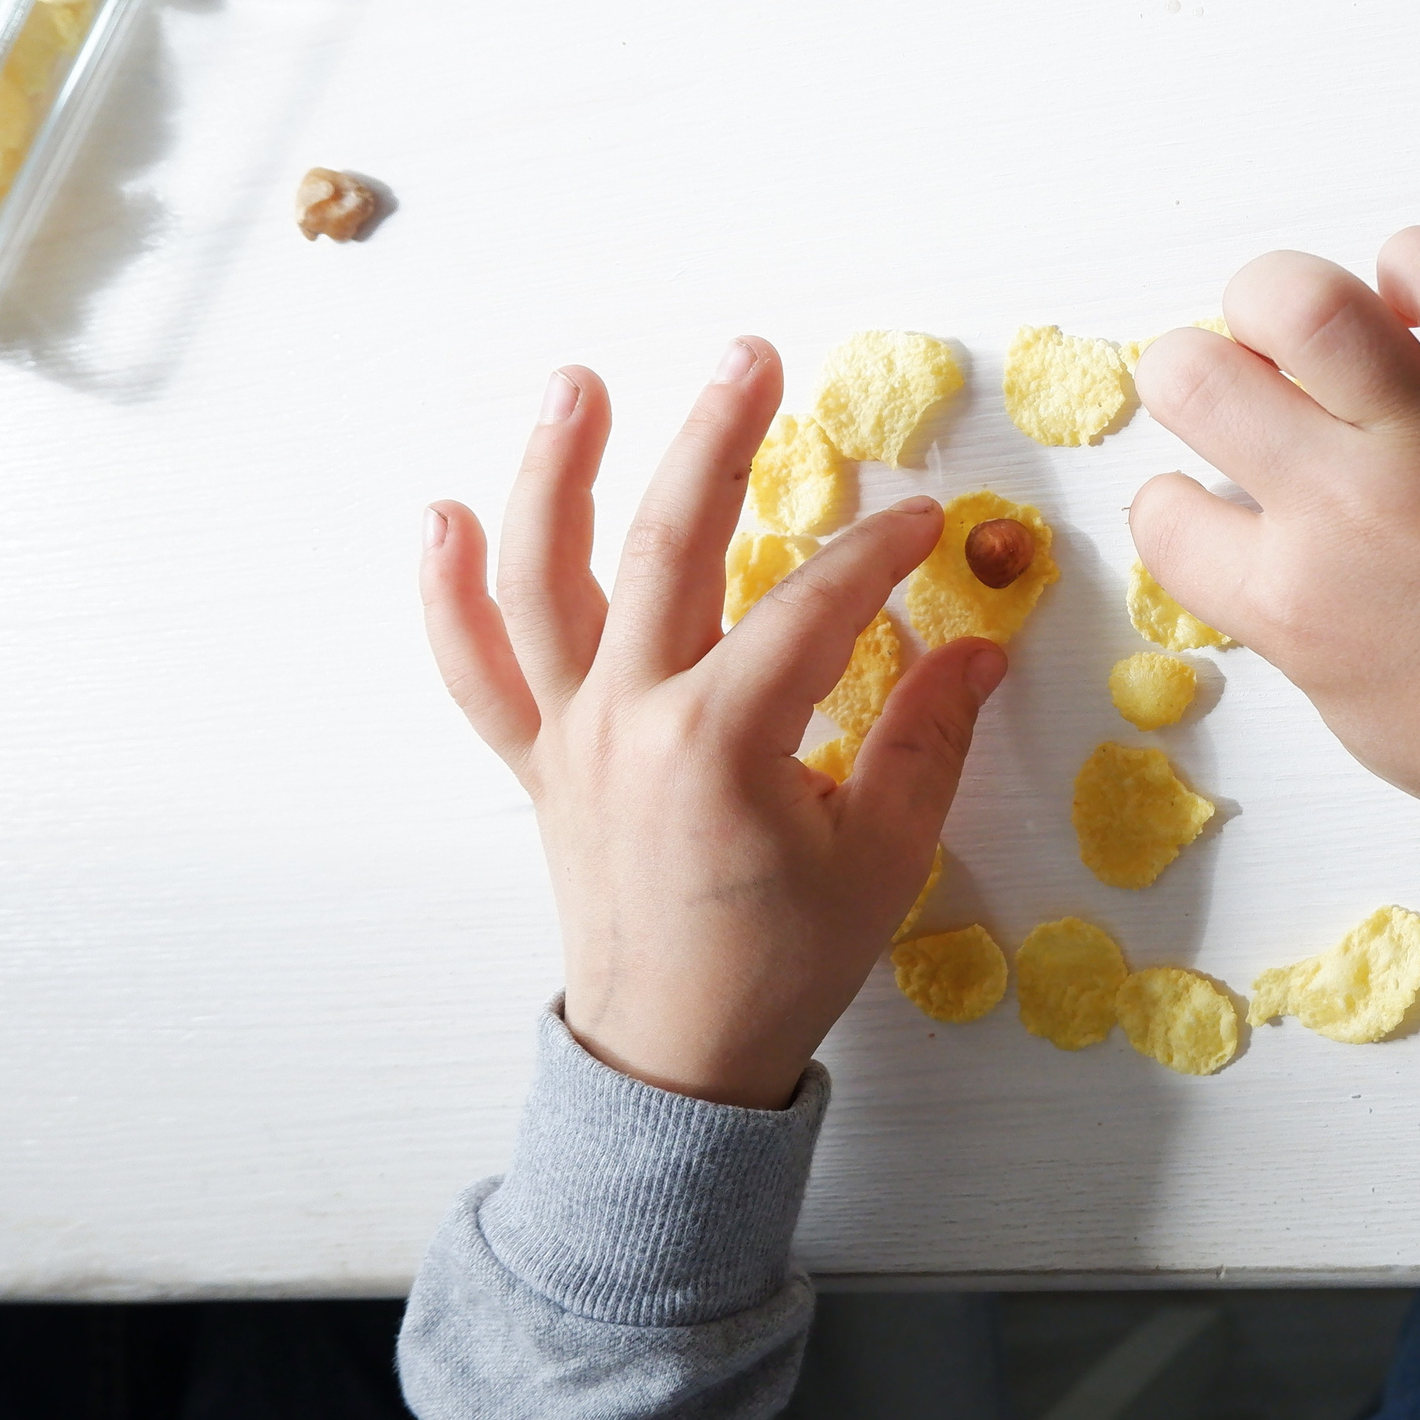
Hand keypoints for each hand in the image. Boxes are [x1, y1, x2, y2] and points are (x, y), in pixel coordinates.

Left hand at [420, 349, 1007, 1109]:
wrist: (675, 1060)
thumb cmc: (781, 963)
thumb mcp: (884, 858)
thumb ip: (928, 740)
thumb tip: (978, 647)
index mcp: (724, 742)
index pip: (815, 605)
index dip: (880, 553)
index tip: (928, 521)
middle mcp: (632, 719)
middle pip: (670, 546)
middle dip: (716, 441)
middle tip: (752, 359)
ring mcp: (572, 736)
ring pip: (545, 582)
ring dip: (556, 474)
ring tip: (576, 383)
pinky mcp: (538, 763)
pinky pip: (477, 672)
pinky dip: (448, 596)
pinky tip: (441, 516)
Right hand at [1130, 227, 1419, 831]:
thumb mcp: (1355, 707)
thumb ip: (1290, 618)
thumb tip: (1262, 543)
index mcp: (1292, 604)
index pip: (1165, 514)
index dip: (1176, 500)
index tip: (1212, 494)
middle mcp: (1344, 508)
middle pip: (1195, 379)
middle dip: (1186, 370)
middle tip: (1237, 384)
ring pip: (1302, 301)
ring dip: (1276, 298)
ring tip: (1309, 329)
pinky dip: (1418, 267)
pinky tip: (1417, 306)